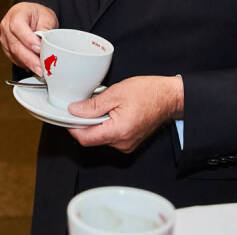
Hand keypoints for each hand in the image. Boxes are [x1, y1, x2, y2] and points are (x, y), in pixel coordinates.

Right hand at [0, 1, 58, 76]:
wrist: (32, 17)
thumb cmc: (37, 15)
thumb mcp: (46, 16)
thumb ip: (46, 28)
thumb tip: (46, 42)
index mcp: (16, 14)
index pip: (17, 27)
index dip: (28, 40)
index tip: (39, 49)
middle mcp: (7, 26)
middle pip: (15, 45)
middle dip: (30, 59)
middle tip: (41, 68)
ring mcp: (5, 39)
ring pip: (14, 54)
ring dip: (28, 64)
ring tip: (41, 70)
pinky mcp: (7, 49)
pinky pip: (14, 59)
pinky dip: (25, 64)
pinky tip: (35, 67)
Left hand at [67, 75, 182, 152]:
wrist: (169, 97)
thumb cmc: (148, 92)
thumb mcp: (116, 93)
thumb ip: (93, 105)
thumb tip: (74, 111)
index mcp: (118, 131)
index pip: (85, 138)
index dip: (72, 127)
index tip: (67, 116)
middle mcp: (122, 143)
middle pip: (92, 138)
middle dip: (84, 122)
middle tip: (86, 105)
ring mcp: (127, 145)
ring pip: (100, 137)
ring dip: (96, 123)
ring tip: (103, 106)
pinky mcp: (129, 142)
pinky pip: (110, 136)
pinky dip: (106, 125)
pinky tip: (111, 112)